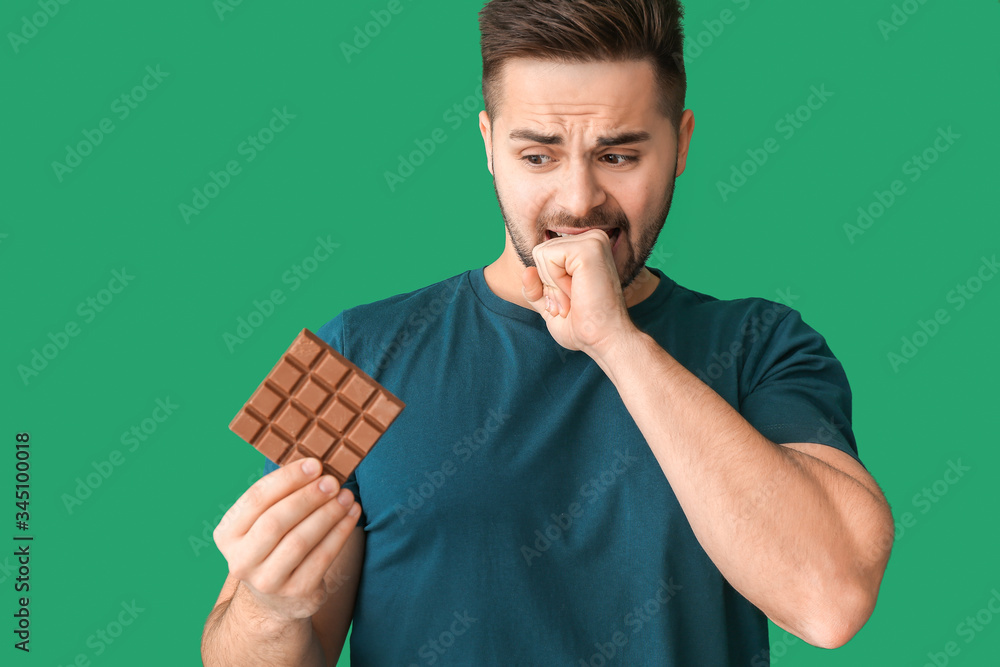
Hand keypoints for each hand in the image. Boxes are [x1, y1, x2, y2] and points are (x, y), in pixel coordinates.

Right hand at [212, 457, 360, 620]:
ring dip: (328, 514)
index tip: (315, 464)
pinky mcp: (296, 593)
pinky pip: (322, 558)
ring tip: (346, 496)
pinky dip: (340, 532)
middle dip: (308, 497)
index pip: (256, 499)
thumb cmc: (273, 544)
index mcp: (227, 534)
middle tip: (332, 481)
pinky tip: (351, 515)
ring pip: (300, 540)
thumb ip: (279, 497)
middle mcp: (241, 561)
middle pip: (276, 521)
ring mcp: (268, 581)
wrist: (276, 600)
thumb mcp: (262, 523)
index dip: (287, 479)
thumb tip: (316, 465)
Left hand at [521, 229, 636, 354]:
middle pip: (539, 252)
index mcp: (586, 248)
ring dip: (553, 285)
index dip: (548, 284)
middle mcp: (592, 238)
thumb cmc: (582, 326)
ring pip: (541, 253)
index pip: (543, 255)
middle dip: (549, 285)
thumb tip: (527, 271)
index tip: (571, 301)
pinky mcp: (589, 247)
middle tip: (573, 301)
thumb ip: (535, 287)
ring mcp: (592, 240)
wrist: (603, 339)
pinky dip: (556, 281)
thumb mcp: (550, 305)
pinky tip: (577, 291)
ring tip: (576, 298)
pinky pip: (548, 257)